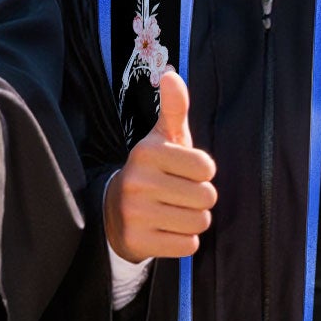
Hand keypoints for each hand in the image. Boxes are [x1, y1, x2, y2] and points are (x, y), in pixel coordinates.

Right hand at [104, 69, 216, 259]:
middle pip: (207, 197)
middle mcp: (137, 181)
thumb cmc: (152, 171)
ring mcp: (135, 213)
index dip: (202, 173)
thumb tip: (171, 74)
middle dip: (199, 199)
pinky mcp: (137, 241)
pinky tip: (166, 230)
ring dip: (193, 220)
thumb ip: (173, 108)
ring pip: (199, 222)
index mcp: (147, 152)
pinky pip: (187, 245)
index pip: (207, 168)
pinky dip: (183, 241)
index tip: (183, 172)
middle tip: (178, 195)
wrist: (114, 211)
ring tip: (173, 212)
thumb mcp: (162, 138)